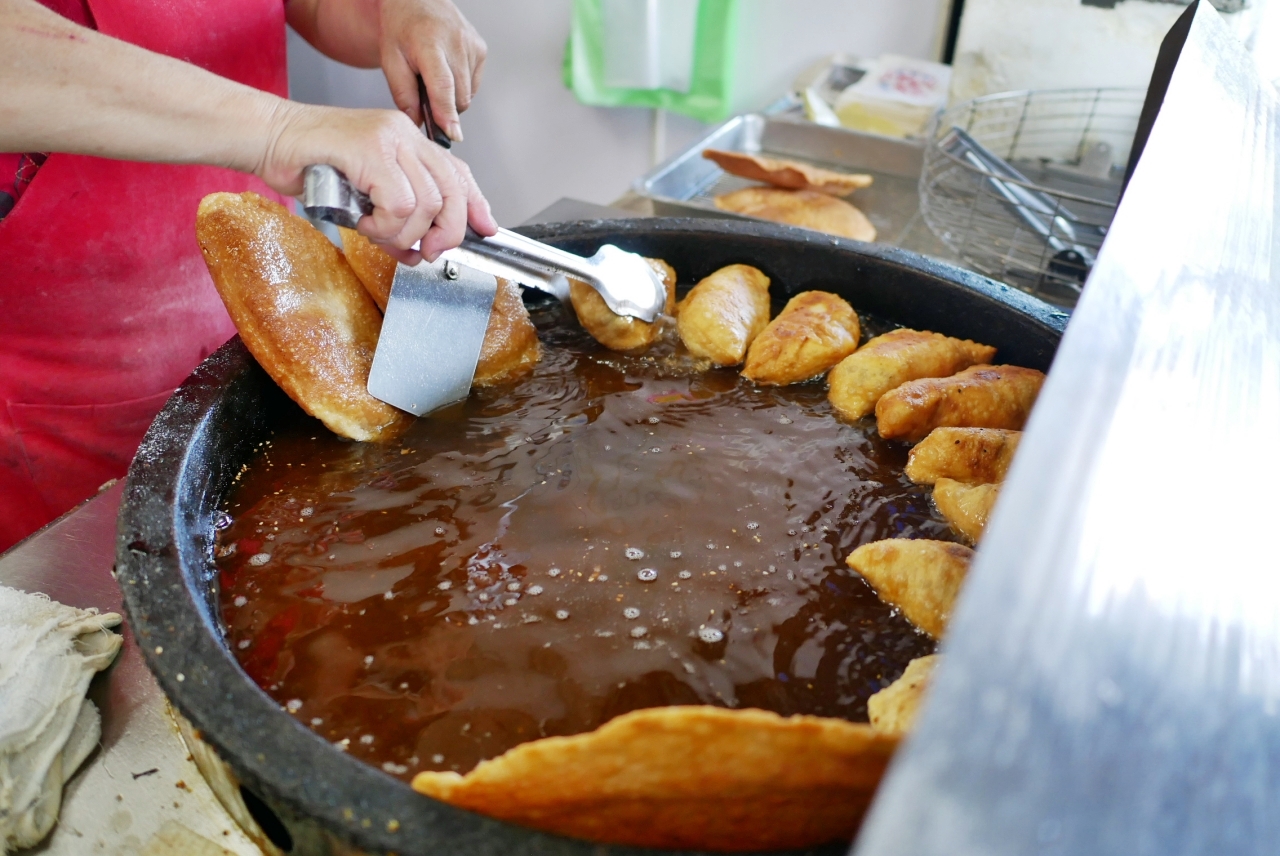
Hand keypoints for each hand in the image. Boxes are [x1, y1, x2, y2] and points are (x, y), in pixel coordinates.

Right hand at [256, 101, 497, 263]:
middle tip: (425, 252)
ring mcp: (389, 137)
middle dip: (445, 232)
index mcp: (408, 141)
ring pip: (426, 203)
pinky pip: (400, 204)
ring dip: (402, 232)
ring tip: (374, 230)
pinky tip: (363, 221)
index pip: (458, 173)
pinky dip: (385, 224)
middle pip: (452, 190)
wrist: (269, 140)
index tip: (486, 230)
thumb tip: (420, 252)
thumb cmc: (310, 166)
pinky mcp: (370, 149)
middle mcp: (405, 134)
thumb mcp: (364, 198)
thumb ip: (397, 219)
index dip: (475, 205)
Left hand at [379, 0, 485, 140]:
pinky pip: (474, 85)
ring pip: (468, 95)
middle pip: (458, 97)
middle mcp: (455, 42)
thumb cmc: (402, 28)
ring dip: (452, 96)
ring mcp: (472, 45)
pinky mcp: (481, 49)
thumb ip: (403, 94)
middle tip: (426, 93)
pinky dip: (461, 85)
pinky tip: (448, 69)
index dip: (447, 113)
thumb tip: (420, 123)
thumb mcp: (390, 59)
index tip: (453, 134)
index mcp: (429, 43)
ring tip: (435, 75)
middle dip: (444, 107)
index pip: (443, 85)